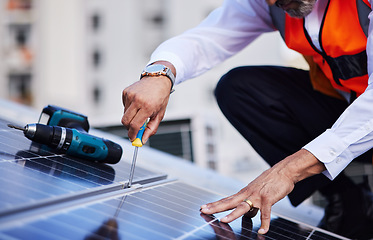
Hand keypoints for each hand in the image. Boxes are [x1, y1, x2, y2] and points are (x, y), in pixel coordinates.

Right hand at [121, 75, 170, 142]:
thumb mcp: (159, 114)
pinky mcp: (125, 92)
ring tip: (140, 111)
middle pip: (125, 121)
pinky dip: (129, 109)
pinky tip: (137, 104)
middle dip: (129, 128)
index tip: (133, 138)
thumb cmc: (160, 96)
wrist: (158, 79)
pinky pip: (124, 106)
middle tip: (135, 129)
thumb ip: (151, 129)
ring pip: (124, 114)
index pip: (135, 125)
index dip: (132, 134)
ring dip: (130, 117)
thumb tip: (142, 140)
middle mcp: (137, 100)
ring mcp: (130, 95)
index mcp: (147, 106)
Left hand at [200, 149, 324, 234]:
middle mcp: (247, 194)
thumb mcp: (257, 192)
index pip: (226, 199)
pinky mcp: (268, 199)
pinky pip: (266, 213)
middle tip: (203, 210)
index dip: (215, 204)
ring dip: (232, 214)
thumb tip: (249, 215)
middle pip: (229, 202)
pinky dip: (264, 223)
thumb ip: (251, 204)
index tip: (203, 207)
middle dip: (216, 207)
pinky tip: (262, 231)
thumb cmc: (270, 182)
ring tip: (223, 220)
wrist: (283, 171)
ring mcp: (257, 196)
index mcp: (244, 193)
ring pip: (242, 206)